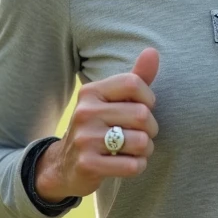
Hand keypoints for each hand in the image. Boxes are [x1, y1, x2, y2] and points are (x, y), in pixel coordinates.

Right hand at [36, 48, 159, 201]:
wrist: (64, 165)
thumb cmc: (99, 127)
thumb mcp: (113, 100)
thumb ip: (136, 77)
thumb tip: (153, 51)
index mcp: (91, 92)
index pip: (133, 83)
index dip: (148, 98)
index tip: (143, 108)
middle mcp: (85, 112)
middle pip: (141, 115)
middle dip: (151, 129)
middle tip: (142, 134)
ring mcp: (85, 139)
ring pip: (140, 141)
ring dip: (146, 149)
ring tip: (135, 150)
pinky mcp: (88, 165)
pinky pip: (132, 165)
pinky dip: (138, 166)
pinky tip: (128, 164)